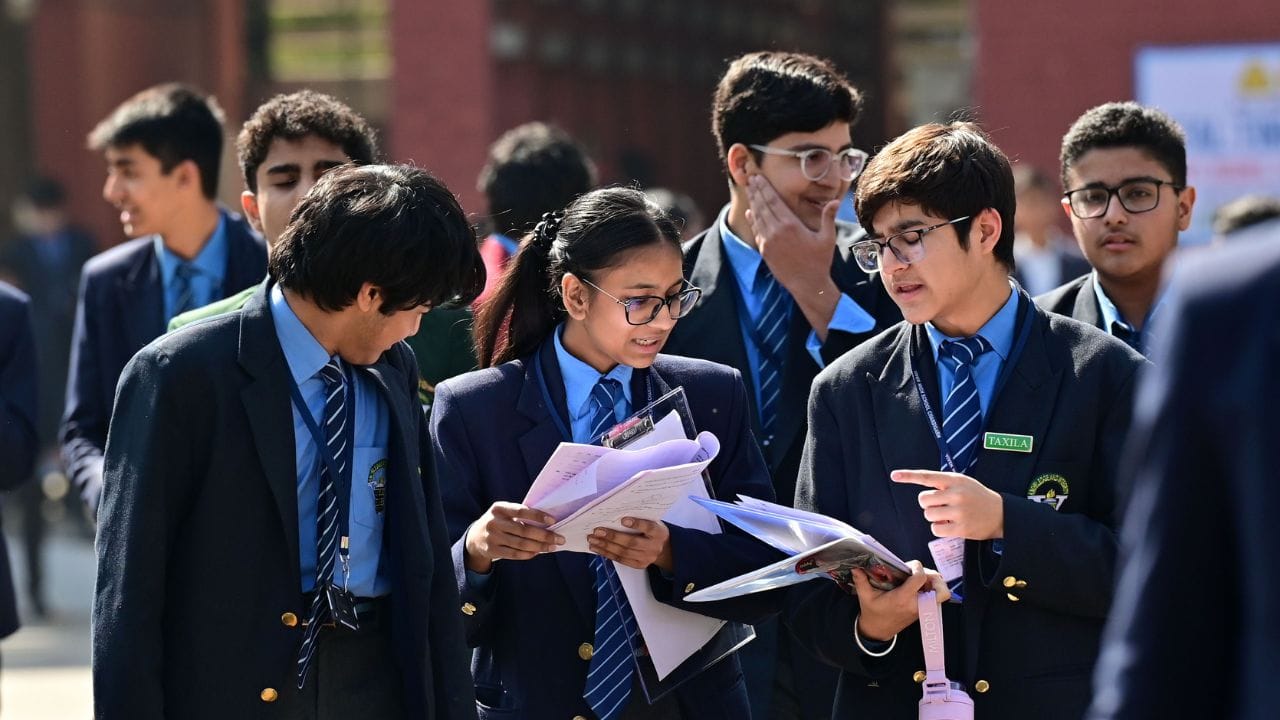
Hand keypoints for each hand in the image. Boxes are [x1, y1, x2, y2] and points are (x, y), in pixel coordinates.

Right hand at [464, 502, 563, 572]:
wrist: (475, 537)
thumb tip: (548, 523)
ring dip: (539, 547)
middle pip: (524, 530)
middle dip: (544, 535)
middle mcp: (494, 522)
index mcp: (499, 508)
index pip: (521, 511)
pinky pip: (514, 554)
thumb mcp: (504, 513)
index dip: (538, 516)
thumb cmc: (498, 522)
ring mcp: (492, 537)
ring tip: (552, 547)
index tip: (553, 521)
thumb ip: (520, 515)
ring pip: (521, 544)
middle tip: (559, 538)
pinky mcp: (492, 550)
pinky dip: (528, 554)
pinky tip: (538, 552)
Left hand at [587, 518, 672, 570]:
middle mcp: (654, 547)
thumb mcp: (652, 521)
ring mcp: (646, 558)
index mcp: (659, 532)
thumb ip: (640, 518)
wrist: (663, 548)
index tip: (623, 519)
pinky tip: (597, 548)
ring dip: (605, 546)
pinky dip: (607, 553)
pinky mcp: (639, 565)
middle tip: (597, 531)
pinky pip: (620, 560)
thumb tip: (616, 514)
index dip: (636, 524)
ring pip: (623, 553)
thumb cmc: (653, 530)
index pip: (648, 527)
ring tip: (592, 540)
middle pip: (632, 542)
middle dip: (612, 536)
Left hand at [745, 174, 840, 336]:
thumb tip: (835, 201)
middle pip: (762, 206)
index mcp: (790, 225)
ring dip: (753, 203)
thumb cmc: (819, 261)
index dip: (765, 188)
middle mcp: (776, 232)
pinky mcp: (765, 251)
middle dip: (756, 191)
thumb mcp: (827, 238)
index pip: (773, 201)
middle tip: (750, 179)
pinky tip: (750, 212)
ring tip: (749, 191)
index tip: (758, 178)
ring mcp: (768, 242)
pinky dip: (753, 220)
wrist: (807, 284)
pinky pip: (757, 231)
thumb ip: (828, 218)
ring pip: (757, 218)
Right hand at [852, 560, 950, 641]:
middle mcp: (916, 604)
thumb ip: (861, 580)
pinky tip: (919, 585)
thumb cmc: (872, 612)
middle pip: (941, 591)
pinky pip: (936, 598)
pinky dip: (932, 589)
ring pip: (942, 595)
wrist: (878, 630)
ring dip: (935, 583)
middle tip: (922, 572)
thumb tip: (855, 566)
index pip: (920, 579)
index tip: (908, 565)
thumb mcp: (865, 596)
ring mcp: (922, 609)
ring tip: (922, 577)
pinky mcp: (924, 611)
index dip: (917, 568)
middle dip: (935, 577)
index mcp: (902, 598)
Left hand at [892, 469, 1004, 540]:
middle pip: (923, 500)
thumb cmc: (977, 497)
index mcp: (955, 480)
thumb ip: (944, 484)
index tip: (894, 475)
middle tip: (941, 505)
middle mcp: (956, 494)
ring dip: (934, 517)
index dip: (909, 476)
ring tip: (948, 515)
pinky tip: (951, 525)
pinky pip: (936, 529)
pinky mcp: (961, 528)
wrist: (1001, 513)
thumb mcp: (963, 482)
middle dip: (928, 504)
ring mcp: (959, 512)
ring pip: (928, 515)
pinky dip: (939, 528)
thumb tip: (923, 492)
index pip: (927, 476)